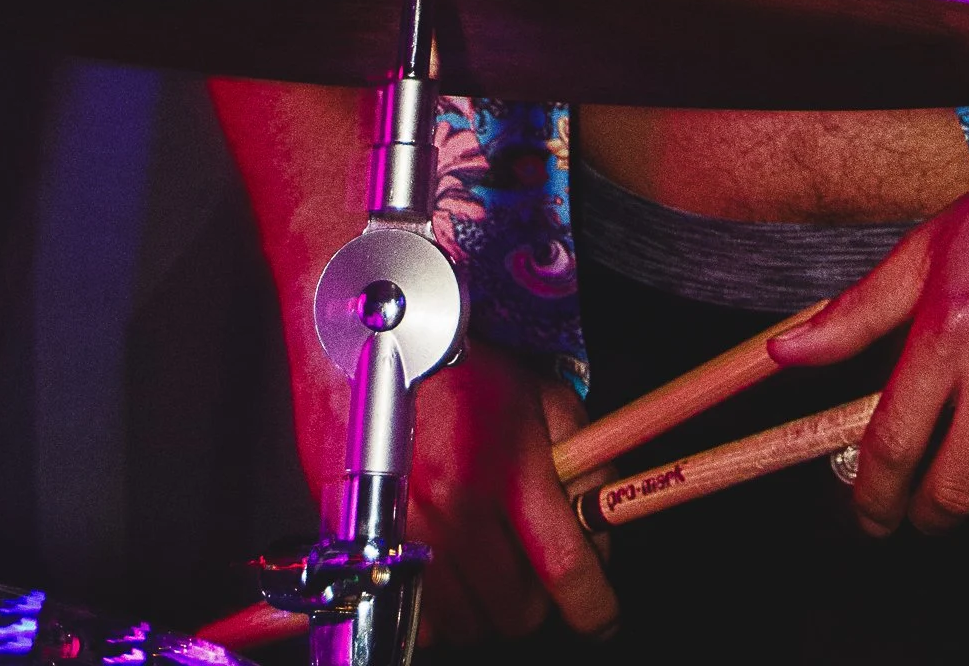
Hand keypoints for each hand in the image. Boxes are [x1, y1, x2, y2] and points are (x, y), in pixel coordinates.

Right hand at [288, 323, 617, 642]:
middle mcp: (453, 508)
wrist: (372, 344)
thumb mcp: (543, 394)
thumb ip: (587, 458)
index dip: (594, 605)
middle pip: (516, 611)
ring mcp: (404, 533)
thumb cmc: (462, 366)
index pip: (564, 566)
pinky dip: (437, 609)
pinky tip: (444, 564)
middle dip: (537, 598)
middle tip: (531, 563)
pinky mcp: (364, 546)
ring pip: (467, 624)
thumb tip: (602, 523)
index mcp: (505, 467)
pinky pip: (415, 620)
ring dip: (486, 604)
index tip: (604, 616)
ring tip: (484, 553)